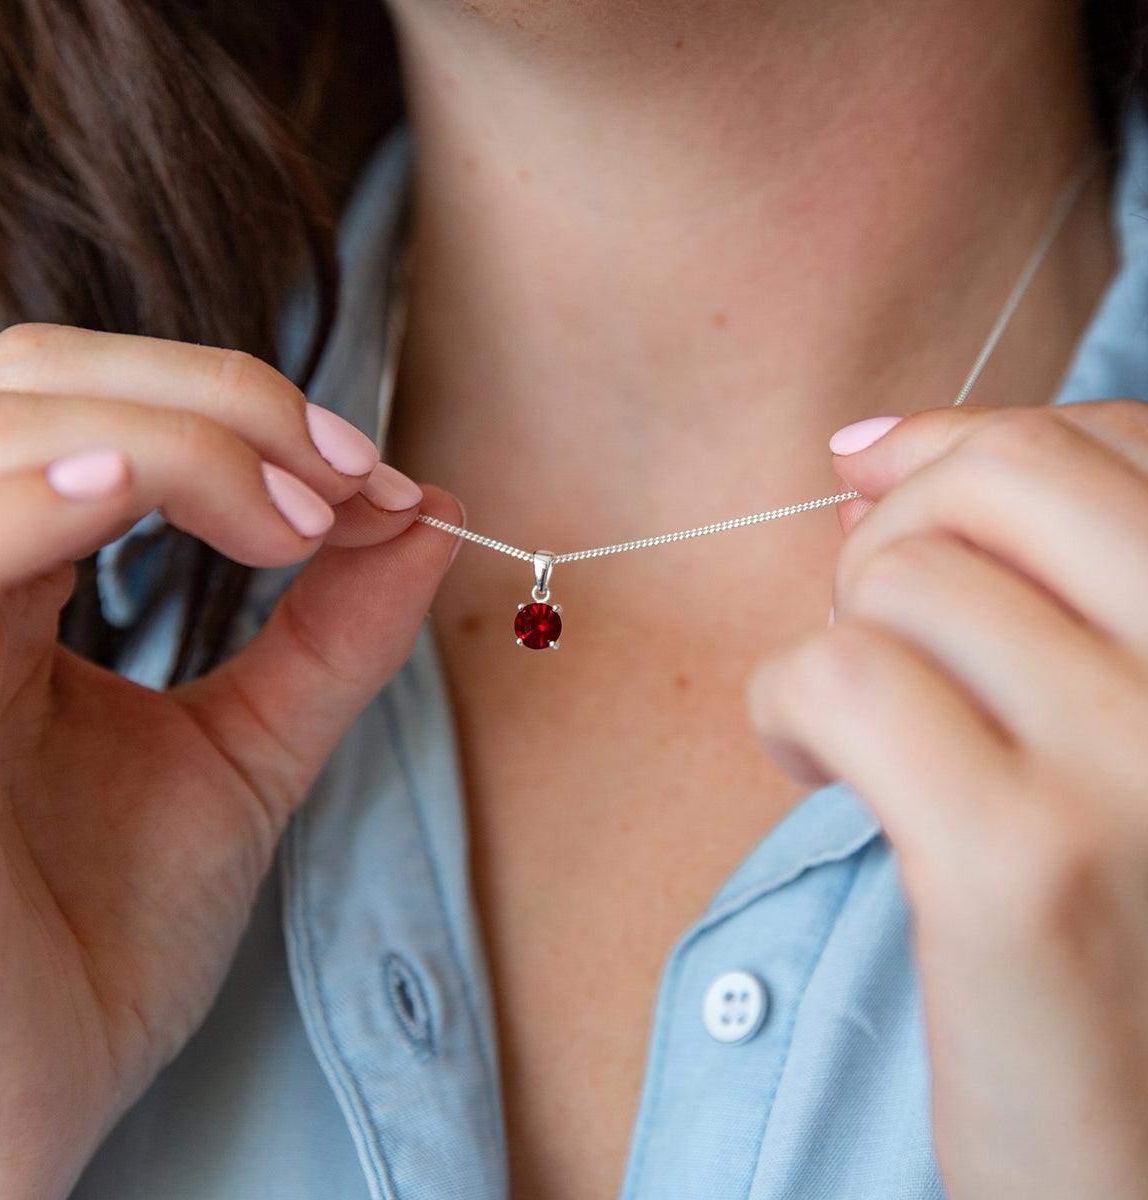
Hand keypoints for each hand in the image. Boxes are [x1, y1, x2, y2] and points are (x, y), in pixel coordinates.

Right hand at [0, 324, 460, 1198]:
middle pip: (41, 381)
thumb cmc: (104, 941)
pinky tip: (132, 497)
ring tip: (296, 520)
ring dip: (169, 440)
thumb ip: (333, 638)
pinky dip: (40, 500)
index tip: (374, 479)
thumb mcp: (248, 760)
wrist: (24, 1108)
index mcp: (14, 590)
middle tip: (345, 479)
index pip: (99, 411)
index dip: (243, 410)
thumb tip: (428, 515)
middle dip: (218, 400)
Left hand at [751, 402, 1147, 1198]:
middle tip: (873, 621)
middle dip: (895, 526)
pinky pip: (845, 678)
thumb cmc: (1128, 930)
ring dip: (839, 638)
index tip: (877, 480)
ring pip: (901, 578)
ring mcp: (1147, 764)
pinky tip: (810, 765)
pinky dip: (788, 706)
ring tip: (860, 731)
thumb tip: (871, 448)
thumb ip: (1042, 574)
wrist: (1145, 1160)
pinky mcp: (1020, 866)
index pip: (1104, 446)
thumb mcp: (1130, 727)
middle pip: (1001, 475)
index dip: (963, 448)